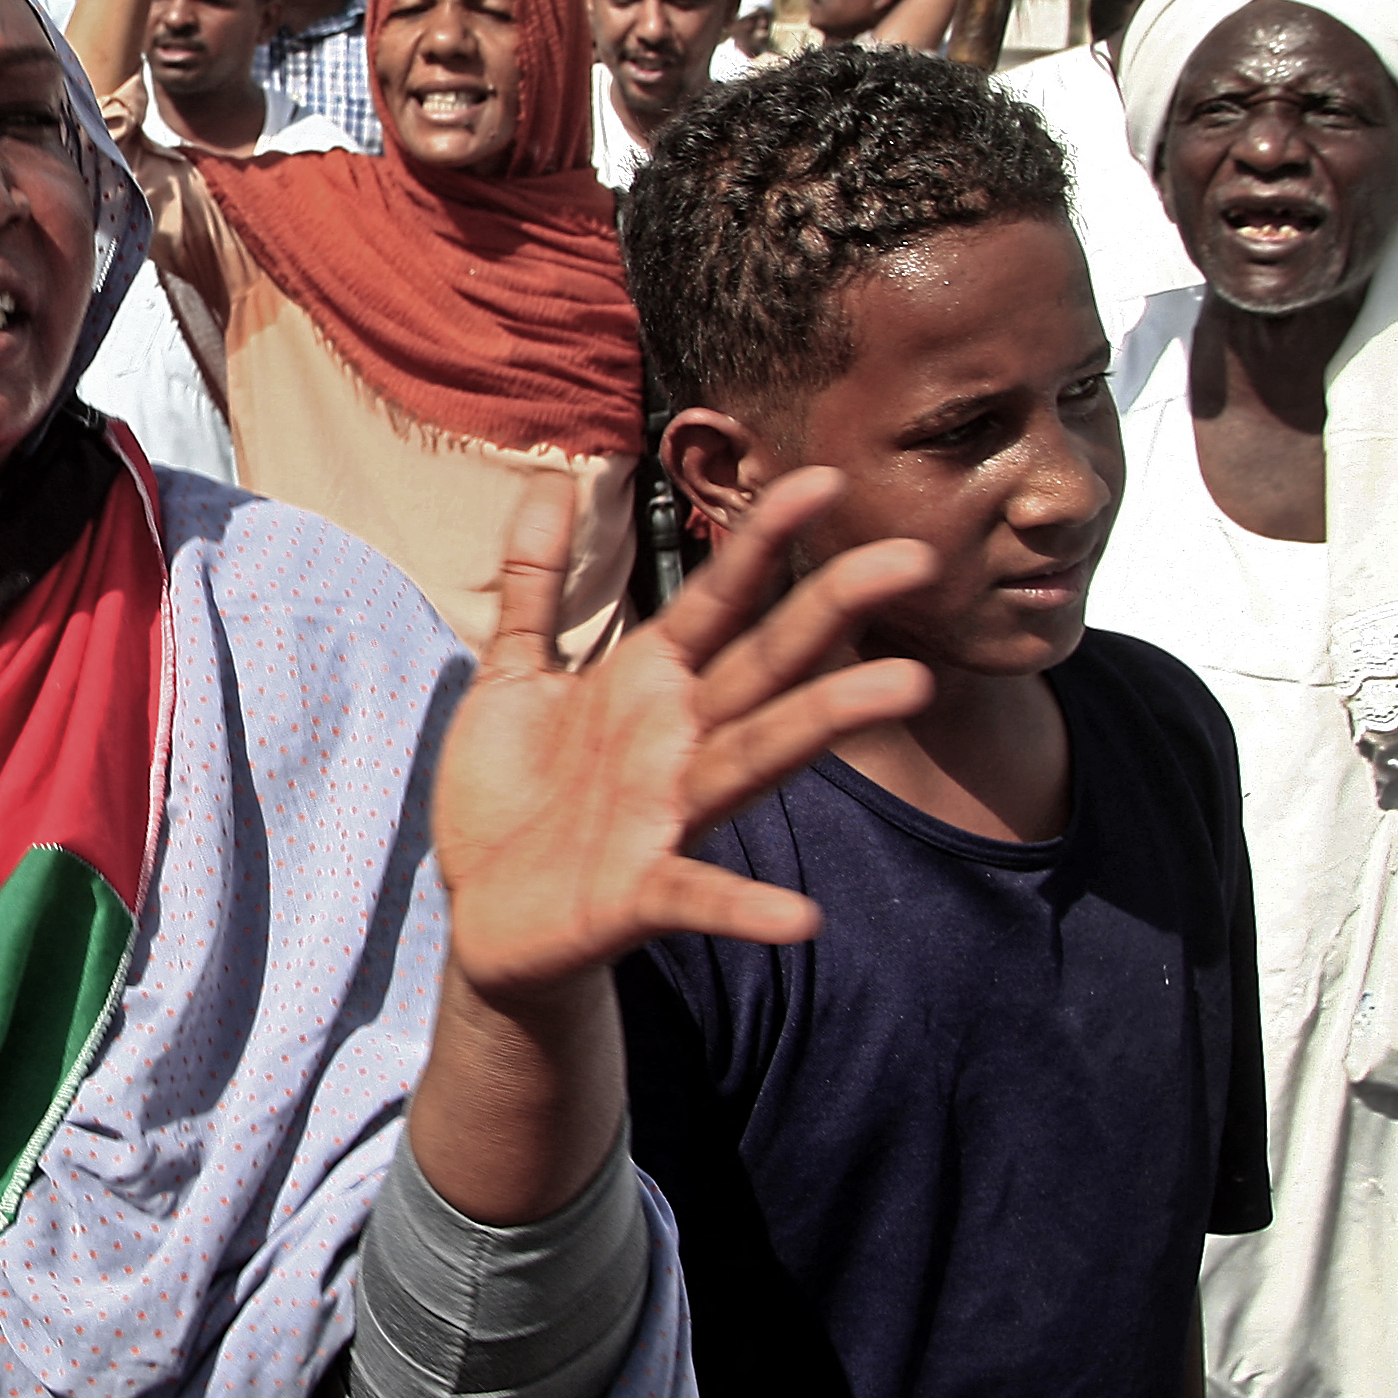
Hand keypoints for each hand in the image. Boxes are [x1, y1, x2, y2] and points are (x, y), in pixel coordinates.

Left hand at [429, 469, 935, 1004]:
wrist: (483, 913)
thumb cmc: (512, 789)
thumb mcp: (514, 672)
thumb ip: (536, 583)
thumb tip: (552, 481)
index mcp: (651, 681)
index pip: (722, 596)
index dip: (766, 538)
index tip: (824, 478)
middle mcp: (678, 740)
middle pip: (769, 661)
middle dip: (833, 608)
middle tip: (915, 556)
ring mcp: (668, 815)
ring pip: (759, 754)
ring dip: (827, 722)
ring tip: (905, 687)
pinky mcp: (640, 893)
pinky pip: (699, 896)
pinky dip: (745, 908)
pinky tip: (802, 918)